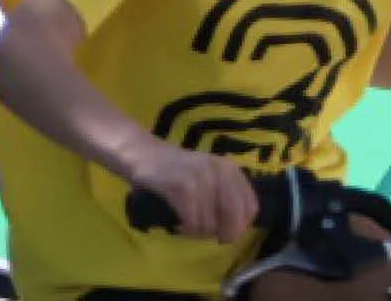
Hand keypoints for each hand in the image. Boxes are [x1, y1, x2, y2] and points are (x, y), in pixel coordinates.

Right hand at [121, 140, 259, 246]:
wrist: (140, 153)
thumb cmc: (175, 170)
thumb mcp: (208, 176)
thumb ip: (226, 195)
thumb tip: (237, 229)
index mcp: (230, 169)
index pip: (250, 207)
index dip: (241, 226)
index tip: (227, 233)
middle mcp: (219, 171)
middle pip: (233, 217)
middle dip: (224, 234)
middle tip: (210, 237)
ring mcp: (200, 177)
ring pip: (210, 223)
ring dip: (199, 232)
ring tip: (188, 225)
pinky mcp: (181, 186)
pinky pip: (192, 221)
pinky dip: (187, 229)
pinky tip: (180, 225)